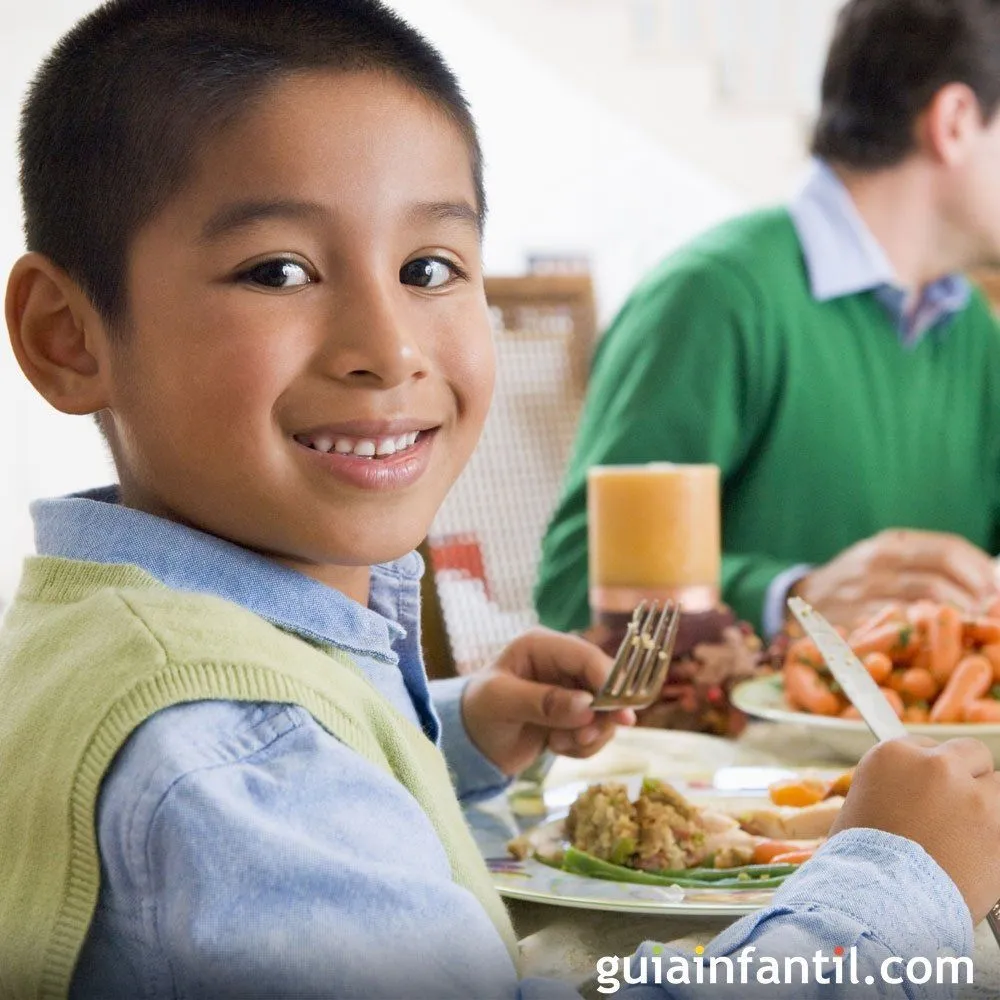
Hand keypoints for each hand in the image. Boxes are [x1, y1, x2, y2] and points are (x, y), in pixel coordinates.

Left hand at [460, 628, 635, 775]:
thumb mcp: (501, 702)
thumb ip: (543, 702)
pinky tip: (557, 747)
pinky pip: (597, 731)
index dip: (608, 680)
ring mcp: (571, 690)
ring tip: (559, 744)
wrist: (472, 745)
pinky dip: (583, 746)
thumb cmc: (479, 713)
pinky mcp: (575, 716)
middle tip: (582, 738)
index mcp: (542, 646)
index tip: (619, 712)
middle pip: (606, 684)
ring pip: (605, 712)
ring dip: (589, 735)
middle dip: (600, 716)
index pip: (586, 656)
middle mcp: (561, 664)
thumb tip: (586, 706)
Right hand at [793, 529, 996, 628]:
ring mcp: (861, 590)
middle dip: (979, 598)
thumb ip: (930, 566)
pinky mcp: (851, 619)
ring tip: (979, 633)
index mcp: (891, 542)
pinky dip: (927, 636)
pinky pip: (899, 627)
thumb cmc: (861, 583)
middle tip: (998, 617)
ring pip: (925, 602)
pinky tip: (942, 646)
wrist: (803, 599)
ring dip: (959, 620)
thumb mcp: (890, 561)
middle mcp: (876, 561)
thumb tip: (993, 583)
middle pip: (940, 576)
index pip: (948, 548)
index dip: (982, 570)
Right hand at [831, 736, 999, 922]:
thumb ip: (895, 786)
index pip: (927, 746)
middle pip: (970, 752)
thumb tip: (913, 793)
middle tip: (954, 809)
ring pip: (998, 785)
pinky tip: (977, 855)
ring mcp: (971, 794)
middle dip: (966, 776)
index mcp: (893, 755)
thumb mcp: (863, 805)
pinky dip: (996, 835)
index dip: (929, 774)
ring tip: (967, 837)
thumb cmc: (862, 862)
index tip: (929, 793)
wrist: (882, 901)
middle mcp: (934, 765)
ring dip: (987, 805)